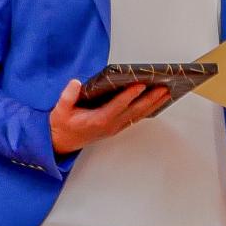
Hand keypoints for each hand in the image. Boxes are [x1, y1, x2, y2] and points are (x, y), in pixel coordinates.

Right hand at [50, 80, 168, 154]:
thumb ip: (67, 97)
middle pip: (134, 111)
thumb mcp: (59, 110)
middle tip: (163, 88)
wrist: (62, 142)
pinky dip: (146, 110)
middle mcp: (110, 125)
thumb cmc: (62, 125)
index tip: (140, 85)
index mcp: (98, 120)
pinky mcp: (115, 127)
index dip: (129, 95)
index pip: (117, 106)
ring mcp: (114, 127)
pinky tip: (154, 103)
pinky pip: (134, 118)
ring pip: (137, 115)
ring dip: (152, 105)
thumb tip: (75, 83)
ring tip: (165, 94)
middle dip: (150, 99)